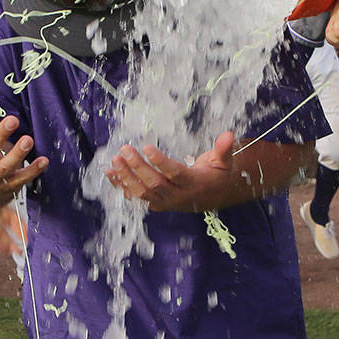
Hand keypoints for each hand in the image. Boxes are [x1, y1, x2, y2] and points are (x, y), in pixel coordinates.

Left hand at [106, 131, 235, 211]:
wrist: (212, 198)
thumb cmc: (216, 174)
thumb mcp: (224, 162)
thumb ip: (224, 149)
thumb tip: (229, 134)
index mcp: (194, 183)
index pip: (174, 173)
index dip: (160, 161)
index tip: (146, 147)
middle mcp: (178, 195)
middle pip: (155, 183)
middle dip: (138, 167)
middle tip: (125, 150)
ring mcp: (165, 201)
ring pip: (142, 192)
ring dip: (126, 177)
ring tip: (115, 160)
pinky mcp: (156, 203)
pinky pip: (136, 196)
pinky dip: (121, 186)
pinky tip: (110, 173)